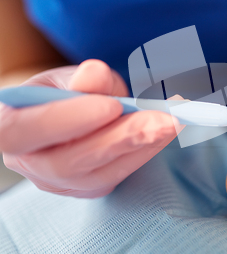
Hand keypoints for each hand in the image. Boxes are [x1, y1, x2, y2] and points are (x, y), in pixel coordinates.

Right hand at [0, 59, 182, 197]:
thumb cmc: (62, 92)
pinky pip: (118, 175)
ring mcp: (58, 183)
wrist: (65, 114)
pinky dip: (146, 151)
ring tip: (174, 121)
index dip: (67, 121)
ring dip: (142, 147)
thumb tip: (94, 74)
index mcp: (9, 128)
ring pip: (99, 175)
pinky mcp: (87, 188)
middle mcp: (29, 163)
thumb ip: (82, 79)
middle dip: (122, 139)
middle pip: (70, 162)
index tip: (111, 105)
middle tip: (164, 119)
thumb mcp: (66, 76)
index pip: (24, 131)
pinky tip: (168, 130)